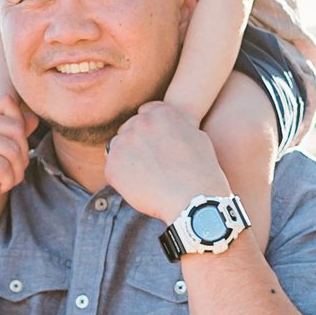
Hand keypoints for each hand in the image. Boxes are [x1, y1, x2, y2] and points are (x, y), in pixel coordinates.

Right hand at [0, 84, 33, 232]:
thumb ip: (4, 135)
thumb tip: (33, 117)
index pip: (7, 102)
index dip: (18, 129)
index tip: (7, 156)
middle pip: (15, 126)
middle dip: (20, 157)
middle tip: (6, 178)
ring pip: (13, 148)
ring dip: (13, 174)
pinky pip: (3, 165)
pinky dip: (3, 184)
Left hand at [104, 101, 233, 226]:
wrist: (194, 202)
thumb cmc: (203, 174)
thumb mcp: (198, 137)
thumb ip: (177, 126)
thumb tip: (164, 129)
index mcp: (162, 112)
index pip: (146, 112)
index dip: (152, 130)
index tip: (157, 144)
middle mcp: (140, 122)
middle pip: (130, 129)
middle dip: (138, 143)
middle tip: (153, 164)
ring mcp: (124, 144)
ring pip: (119, 147)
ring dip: (128, 159)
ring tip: (148, 177)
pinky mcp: (113, 166)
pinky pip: (112, 169)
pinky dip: (122, 178)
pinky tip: (141, 187)